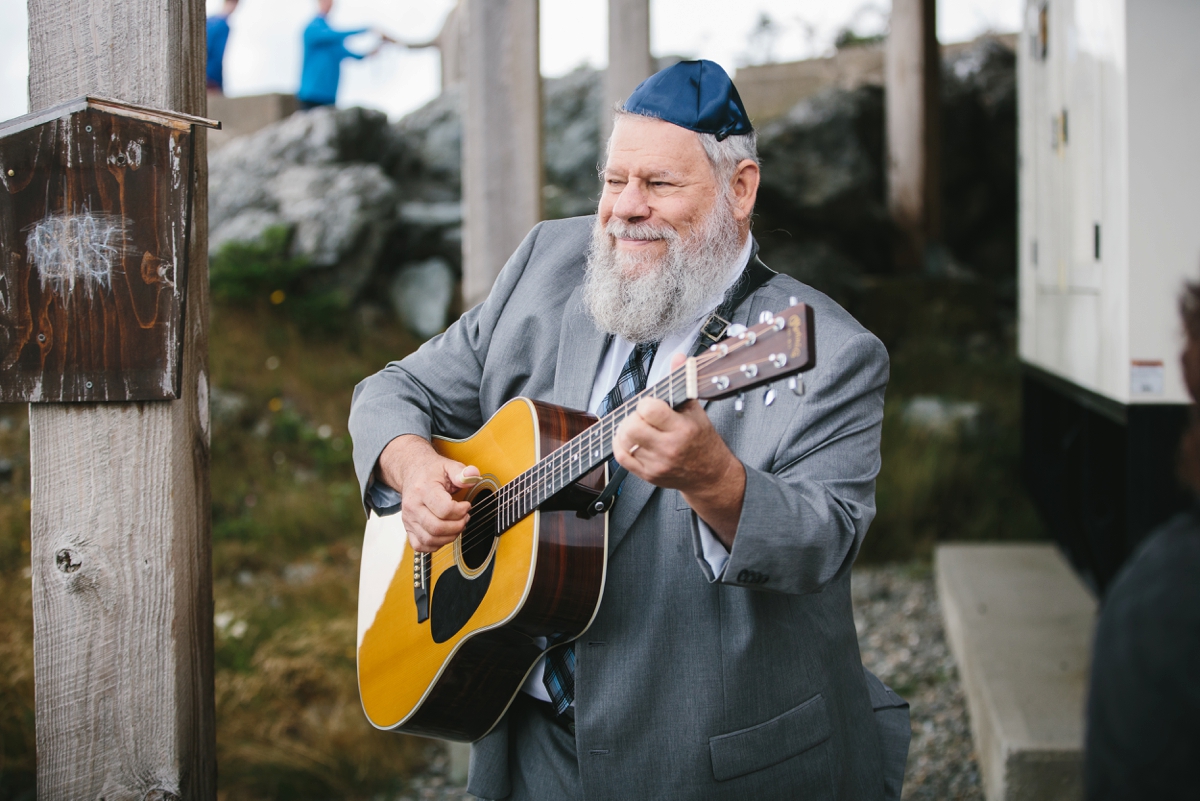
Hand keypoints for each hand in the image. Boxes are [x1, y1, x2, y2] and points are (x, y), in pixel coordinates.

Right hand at [377, 434, 480, 552]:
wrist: (412, 472)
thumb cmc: (431, 471)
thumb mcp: (448, 466)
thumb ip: (462, 472)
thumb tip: (473, 475)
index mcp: (422, 490)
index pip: (444, 509)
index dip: (461, 511)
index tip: (466, 506)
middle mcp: (412, 506)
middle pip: (437, 528)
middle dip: (457, 526)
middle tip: (465, 517)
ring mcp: (408, 519)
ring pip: (430, 539)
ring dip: (449, 537)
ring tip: (457, 525)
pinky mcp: (408, 528)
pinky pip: (420, 545)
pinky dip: (435, 544)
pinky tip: (444, 534)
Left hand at [612, 355, 745, 545]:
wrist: (709, 475)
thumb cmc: (702, 440)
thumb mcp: (696, 409)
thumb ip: (683, 381)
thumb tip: (679, 357)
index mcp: (682, 429)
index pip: (649, 409)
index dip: (646, 403)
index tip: (652, 405)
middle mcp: (669, 448)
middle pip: (632, 427)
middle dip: (633, 417)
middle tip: (642, 417)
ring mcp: (657, 464)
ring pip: (624, 441)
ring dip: (625, 430)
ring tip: (636, 427)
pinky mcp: (649, 475)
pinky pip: (622, 458)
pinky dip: (620, 445)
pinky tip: (629, 439)